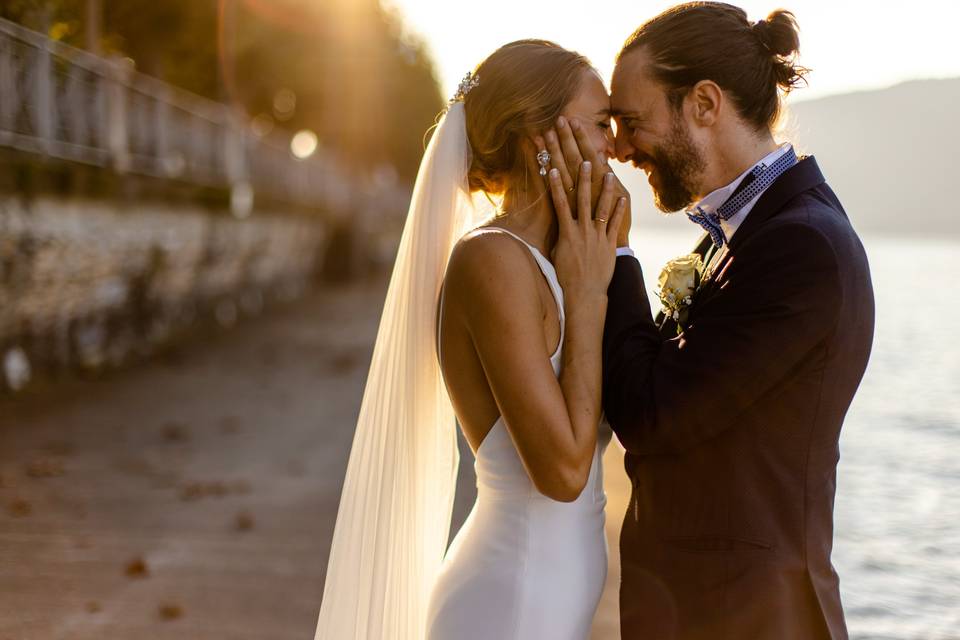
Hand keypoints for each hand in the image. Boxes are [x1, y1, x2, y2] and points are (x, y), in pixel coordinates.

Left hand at [542, 117, 631, 246]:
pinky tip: (548, 171)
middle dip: (566, 141)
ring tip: (547, 138)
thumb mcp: (621, 203)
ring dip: (557, 156)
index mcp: (604, 188)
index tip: (573, 121)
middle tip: (557, 121)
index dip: (582, 139)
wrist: (610, 261)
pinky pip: (561, 203)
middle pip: (576, 162)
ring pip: (567, 177)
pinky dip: (555, 187)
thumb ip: (610, 181)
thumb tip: (601, 161)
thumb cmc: (615, 232)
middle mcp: (592, 195)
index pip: (591, 157)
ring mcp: (580, 208)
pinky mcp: (570, 224)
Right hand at [548, 160, 626, 299]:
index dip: (556, 186)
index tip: (553, 170)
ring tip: (609, 174)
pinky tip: (623, 198)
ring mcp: (597, 236)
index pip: (559, 204)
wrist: (584, 292)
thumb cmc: (566, 276)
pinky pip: (615, 224)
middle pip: (582, 200)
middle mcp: (582, 231)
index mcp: (566, 233)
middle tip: (585, 162)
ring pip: (602, 208)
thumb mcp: (557, 254)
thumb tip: (557, 225)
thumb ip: (559, 237)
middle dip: (583, 180)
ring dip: (605, 190)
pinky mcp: (609, 244)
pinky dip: (619, 211)